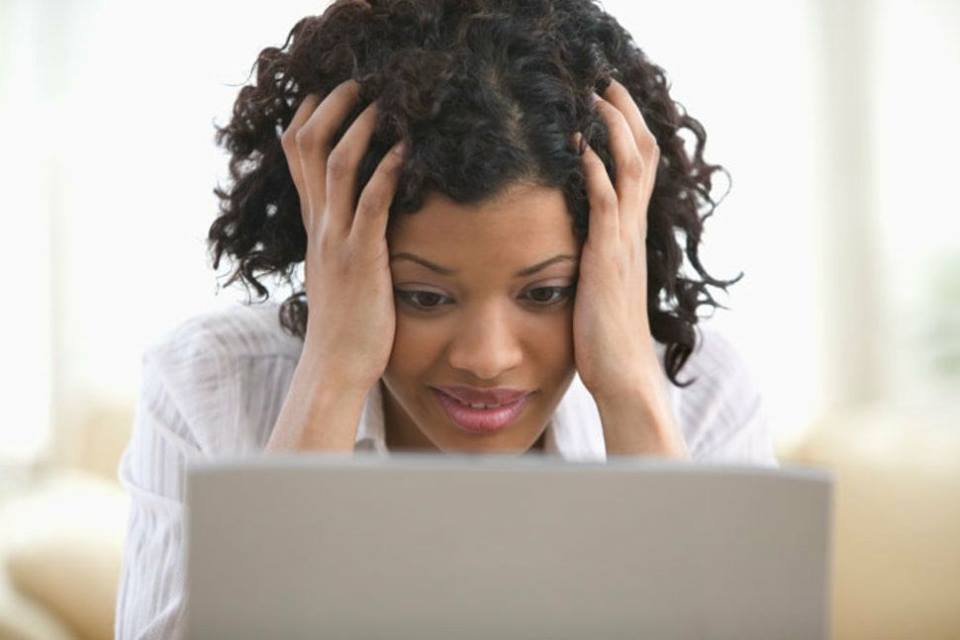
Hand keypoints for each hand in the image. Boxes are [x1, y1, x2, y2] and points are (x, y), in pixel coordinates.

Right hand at [280, 80, 405, 392]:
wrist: (335, 365)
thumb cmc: (344, 325)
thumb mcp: (337, 273)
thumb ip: (343, 242)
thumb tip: (360, 225)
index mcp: (315, 227)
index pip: (297, 159)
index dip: (308, 120)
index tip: (326, 92)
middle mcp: (320, 226)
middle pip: (309, 148)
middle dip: (331, 108)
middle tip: (355, 82)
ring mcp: (336, 240)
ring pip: (338, 166)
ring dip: (360, 128)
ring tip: (382, 102)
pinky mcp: (361, 258)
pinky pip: (372, 203)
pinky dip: (387, 171)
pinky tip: (406, 149)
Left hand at [571, 78, 660, 399]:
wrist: (622, 375)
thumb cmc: (607, 337)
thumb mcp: (602, 286)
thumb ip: (597, 257)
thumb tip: (580, 243)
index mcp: (631, 236)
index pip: (638, 172)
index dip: (628, 134)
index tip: (611, 103)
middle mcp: (633, 233)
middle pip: (642, 158)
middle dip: (626, 117)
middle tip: (608, 82)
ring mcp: (624, 244)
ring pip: (629, 171)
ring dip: (613, 130)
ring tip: (596, 96)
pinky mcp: (608, 260)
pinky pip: (606, 205)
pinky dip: (595, 172)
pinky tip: (581, 146)